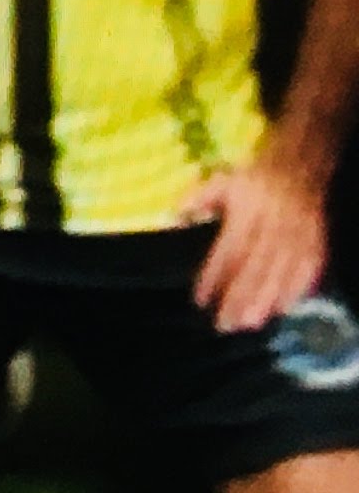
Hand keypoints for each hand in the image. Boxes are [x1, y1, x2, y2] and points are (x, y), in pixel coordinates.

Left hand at [187, 145, 331, 331]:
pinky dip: (297, 291)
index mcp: (247, 212)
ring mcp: (298, 236)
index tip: (200, 300)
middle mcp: (273, 226)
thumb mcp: (218, 180)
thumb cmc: (250, 182)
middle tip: (225, 324)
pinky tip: (283, 310)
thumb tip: (175, 217)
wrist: (298, 168)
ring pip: (282, 273)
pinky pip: (309, 269)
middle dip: (240, 298)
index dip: (214, 275)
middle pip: (256, 267)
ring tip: (249, 324)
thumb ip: (196, 198)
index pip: (229, 250)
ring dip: (265, 300)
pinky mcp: (316, 242)